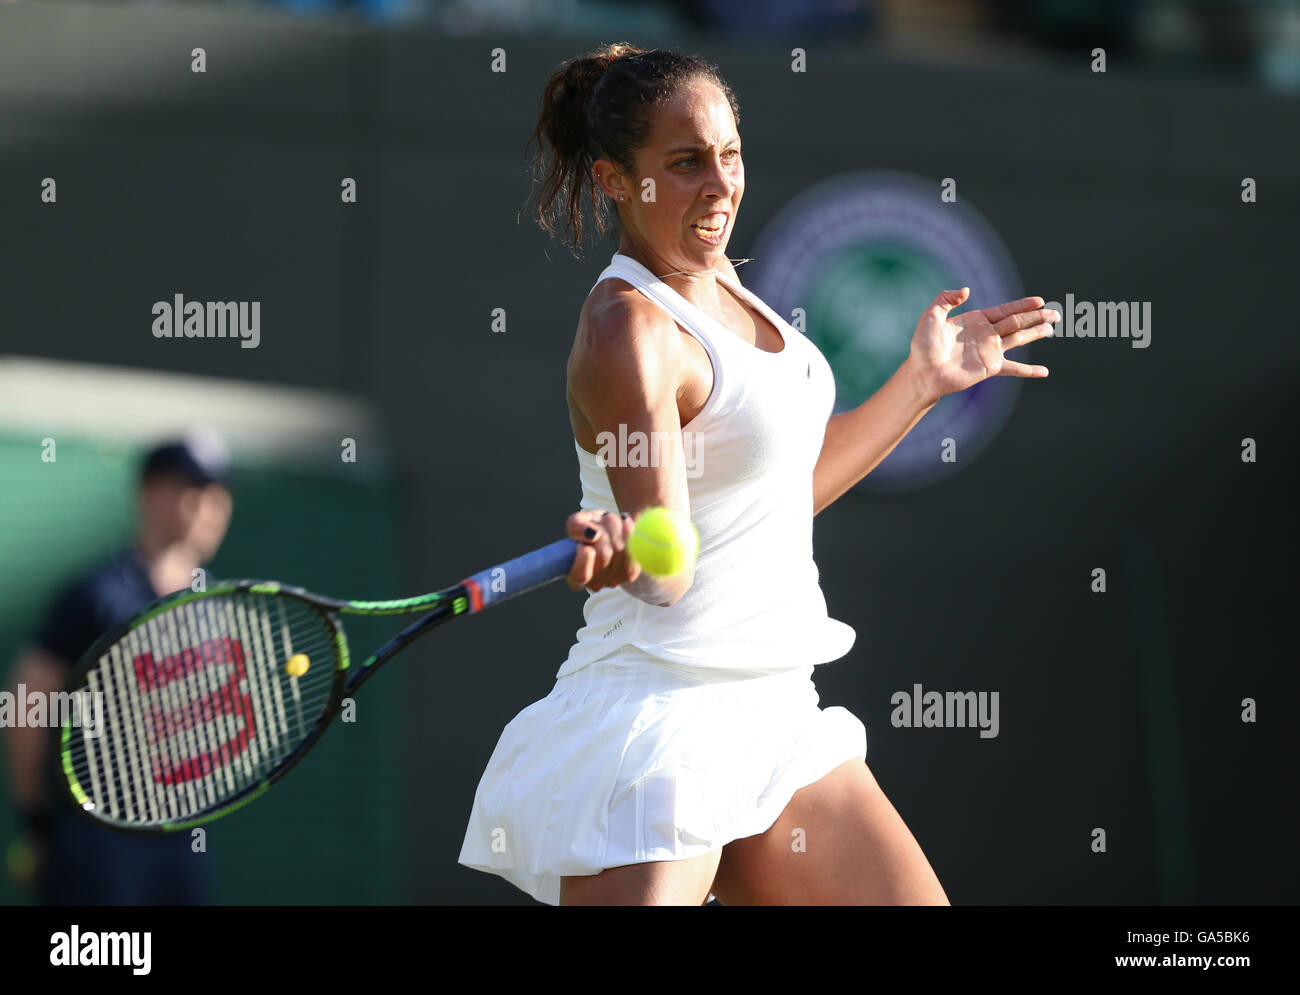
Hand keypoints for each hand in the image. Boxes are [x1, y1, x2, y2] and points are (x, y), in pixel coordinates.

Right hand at [564, 509, 641, 592]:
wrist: (615, 531)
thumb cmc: (591, 527)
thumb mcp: (578, 521)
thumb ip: (576, 526)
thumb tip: (592, 535)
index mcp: (574, 576)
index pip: (580, 575)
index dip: (584, 560)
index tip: (586, 545)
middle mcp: (593, 584)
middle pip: (603, 554)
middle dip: (603, 531)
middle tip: (600, 522)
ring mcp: (613, 581)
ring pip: (619, 548)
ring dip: (615, 527)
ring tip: (610, 522)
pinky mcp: (630, 573)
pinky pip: (632, 547)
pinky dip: (627, 531)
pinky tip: (623, 525)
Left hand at [908, 288, 1055, 402]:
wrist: (923, 372)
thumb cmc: (923, 345)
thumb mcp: (931, 316)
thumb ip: (946, 299)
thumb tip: (967, 290)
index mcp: (976, 320)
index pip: (1005, 310)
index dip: (1023, 305)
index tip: (1040, 301)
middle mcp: (986, 334)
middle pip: (1017, 322)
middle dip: (1037, 317)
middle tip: (1056, 313)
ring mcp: (989, 351)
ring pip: (1019, 339)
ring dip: (1036, 334)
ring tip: (1051, 328)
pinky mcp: (990, 367)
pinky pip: (1013, 368)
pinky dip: (1029, 370)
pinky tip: (1044, 372)